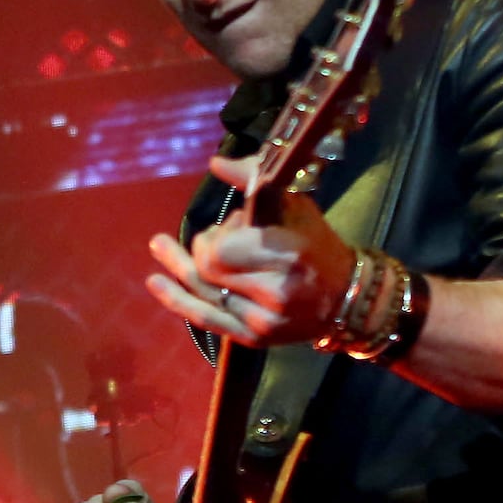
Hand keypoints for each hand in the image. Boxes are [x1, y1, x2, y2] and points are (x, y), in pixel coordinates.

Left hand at [143, 156, 355, 348]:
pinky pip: (206, 319)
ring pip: (201, 291)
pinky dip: (177, 300)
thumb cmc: (318, 246)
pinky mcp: (253, 338)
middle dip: (205, 247)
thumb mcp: (294, 206)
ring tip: (159, 245)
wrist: (347, 297)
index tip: (235, 224)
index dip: (218, 233)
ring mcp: (261, 321)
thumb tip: (216, 164)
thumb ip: (254, 181)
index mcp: (286, 255)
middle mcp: (273, 291)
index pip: (221, 248)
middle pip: (207, 268)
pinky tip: (156, 283)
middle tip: (220, 237)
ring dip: (184, 265)